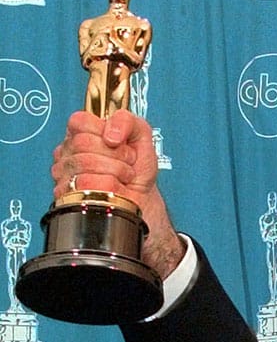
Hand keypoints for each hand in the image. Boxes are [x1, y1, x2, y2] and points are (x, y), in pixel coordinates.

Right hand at [51, 110, 184, 278]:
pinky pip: (79, 189)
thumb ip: (131, 122)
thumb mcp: (145, 145)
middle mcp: (70, 157)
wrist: (145, 220)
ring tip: (123, 187)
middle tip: (128, 173)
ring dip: (112, 177)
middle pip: (81, 144)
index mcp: (85, 139)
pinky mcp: (69, 202)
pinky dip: (103, 193)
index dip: (104, 132)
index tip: (121, 147)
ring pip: (80, 166)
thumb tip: (111, 129)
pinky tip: (113, 198)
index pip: (79, 121)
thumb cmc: (142, 184)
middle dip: (114, 159)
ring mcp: (66, 179)